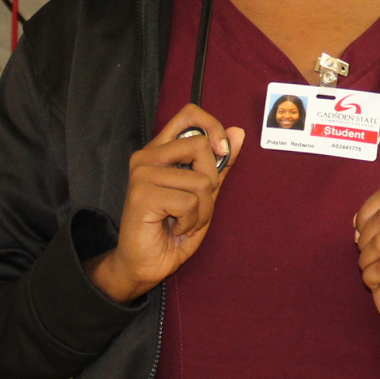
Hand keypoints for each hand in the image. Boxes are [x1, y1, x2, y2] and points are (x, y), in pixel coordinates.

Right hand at [84, 104, 244, 302]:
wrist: (147, 264)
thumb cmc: (173, 229)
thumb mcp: (205, 194)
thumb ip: (219, 164)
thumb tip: (238, 132)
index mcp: (162, 150)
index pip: (189, 114)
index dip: (213, 127)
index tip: (222, 152)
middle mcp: (148, 155)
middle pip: (201, 146)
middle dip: (211, 183)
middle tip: (195, 207)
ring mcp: (142, 172)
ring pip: (201, 180)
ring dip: (202, 210)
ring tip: (183, 220)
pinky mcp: (142, 193)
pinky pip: (189, 202)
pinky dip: (190, 221)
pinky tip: (173, 227)